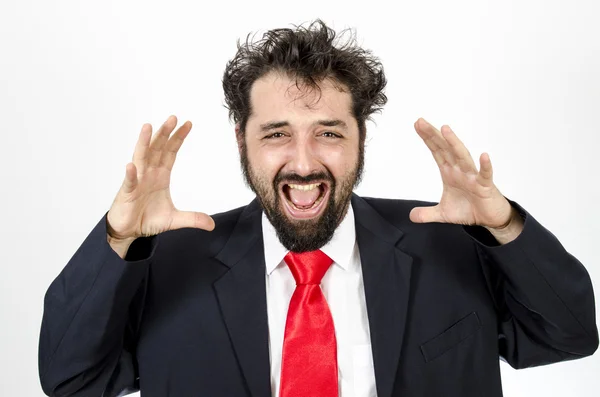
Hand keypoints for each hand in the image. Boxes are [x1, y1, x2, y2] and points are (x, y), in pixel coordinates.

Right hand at [106, 115, 214, 255]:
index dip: (178, 138)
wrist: (128, 231)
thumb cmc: (147, 219)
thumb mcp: (174, 219)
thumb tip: (212, 225)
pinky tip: (132, 165)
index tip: (188, 123)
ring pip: (141, 157)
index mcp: (160, 175)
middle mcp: (148, 173)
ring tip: (148, 126)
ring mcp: (137, 181)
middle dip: (165, 133)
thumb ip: (193, 219)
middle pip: (157, 149)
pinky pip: (130, 182)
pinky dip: (131, 174)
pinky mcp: (127, 193)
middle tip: (173, 117)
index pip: (171, 152)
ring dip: (144, 142)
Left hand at [409, 118, 516, 230]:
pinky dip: (485, 166)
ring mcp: (473, 176)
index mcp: (449, 172)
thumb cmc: (469, 209)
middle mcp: (460, 170)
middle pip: (445, 149)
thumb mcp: (443, 213)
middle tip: (421, 122)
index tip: (417, 125)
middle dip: (433, 135)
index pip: (437, 151)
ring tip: (445, 129)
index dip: (428, 139)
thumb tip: (412, 216)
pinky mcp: (485, 186)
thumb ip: (427, 214)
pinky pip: (485, 175)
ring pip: (462, 156)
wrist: (489, 219)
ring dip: (454, 143)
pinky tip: (484, 156)